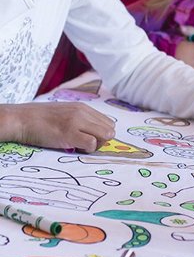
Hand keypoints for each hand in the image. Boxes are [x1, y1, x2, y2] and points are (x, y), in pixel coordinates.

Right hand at [0, 103, 114, 151]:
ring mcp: (76, 121)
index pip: (108, 123)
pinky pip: (92, 143)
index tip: (89, 138)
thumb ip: (82, 119)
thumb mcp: (66, 113)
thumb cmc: (41, 120)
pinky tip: (74, 147)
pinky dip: (87, 149)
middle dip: (102, 140)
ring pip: (105, 136)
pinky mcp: (69, 132)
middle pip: (110, 130)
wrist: (20, 119)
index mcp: (83, 107)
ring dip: (96, 145)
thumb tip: (97, 133)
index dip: (102, 134)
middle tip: (85, 144)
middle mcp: (83, 112)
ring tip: (79, 145)